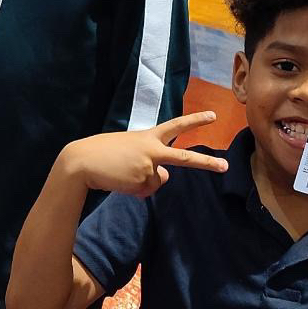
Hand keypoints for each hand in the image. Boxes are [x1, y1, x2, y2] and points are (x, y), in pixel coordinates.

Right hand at [65, 112, 228, 198]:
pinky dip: (134, 190)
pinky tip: (120, 181)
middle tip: (225, 166)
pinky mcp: (141, 182)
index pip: (176, 126)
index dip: (195, 120)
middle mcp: (152, 150)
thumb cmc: (102, 152)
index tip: (213, 117)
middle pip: (185, 158)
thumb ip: (149, 159)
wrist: (82, 162)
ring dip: (141, 182)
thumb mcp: (129, 149)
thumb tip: (164, 177)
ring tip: (121, 173)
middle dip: (207, 163)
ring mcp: (148, 167)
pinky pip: (145, 191)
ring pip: (156, 182)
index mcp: (148, 136)